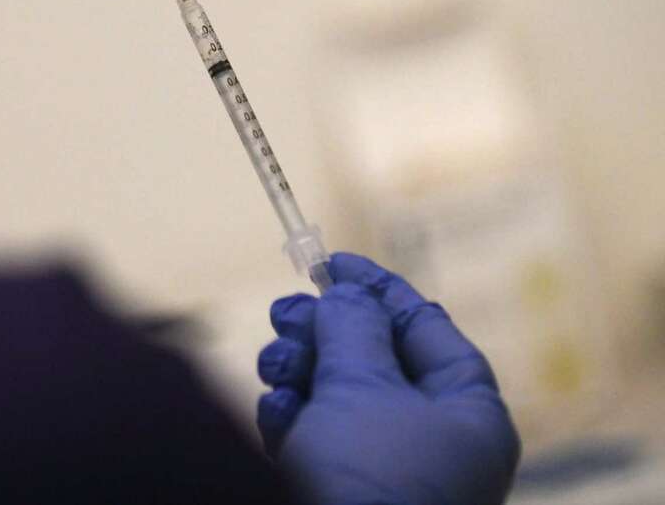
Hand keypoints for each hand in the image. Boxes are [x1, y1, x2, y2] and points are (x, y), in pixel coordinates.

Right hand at [257, 253, 519, 504]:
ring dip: (298, 371)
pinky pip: (315, 435)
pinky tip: (277, 418)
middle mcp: (431, 440)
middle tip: (285, 313)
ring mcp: (383, 470)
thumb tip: (347, 296)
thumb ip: (353, 325)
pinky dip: (291, 419)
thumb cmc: (370, 474)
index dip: (378, 289)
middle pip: (372, 357)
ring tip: (278, 370)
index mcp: (466, 413)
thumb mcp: (364, 385)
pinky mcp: (340, 490)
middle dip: (323, 332)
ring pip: (335, 393)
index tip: (330, 262)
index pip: (427, 328)